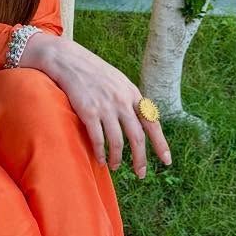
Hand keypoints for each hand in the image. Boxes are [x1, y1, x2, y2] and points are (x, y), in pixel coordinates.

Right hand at [20, 31, 170, 178]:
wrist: (69, 61)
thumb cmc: (95, 73)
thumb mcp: (120, 82)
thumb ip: (131, 100)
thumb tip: (143, 120)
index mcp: (133, 94)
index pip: (152, 123)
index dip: (161, 144)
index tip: (166, 161)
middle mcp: (122, 102)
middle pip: (137, 137)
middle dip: (140, 159)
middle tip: (141, 173)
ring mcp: (105, 107)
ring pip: (117, 141)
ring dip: (118, 158)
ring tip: (116, 166)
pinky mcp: (88, 112)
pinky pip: (98, 139)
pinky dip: (100, 152)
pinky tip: (100, 159)